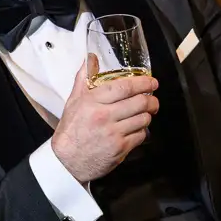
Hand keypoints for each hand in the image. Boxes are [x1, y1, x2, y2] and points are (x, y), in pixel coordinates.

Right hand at [51, 54, 158, 182]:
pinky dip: (142, 131)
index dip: (143, 83)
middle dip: (152, 100)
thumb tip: (91, 59)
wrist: (67, 162)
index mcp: (92, 102)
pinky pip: (141, 135)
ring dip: (148, 115)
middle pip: (139, 102)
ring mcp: (113, 133)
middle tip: (153, 99)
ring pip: (143, 119)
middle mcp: (104, 116)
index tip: (151, 82)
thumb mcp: (73, 102)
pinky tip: (136, 129)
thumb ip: (83, 79)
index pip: (125, 87)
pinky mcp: (120, 148)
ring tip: (146, 114)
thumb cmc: (70, 132)